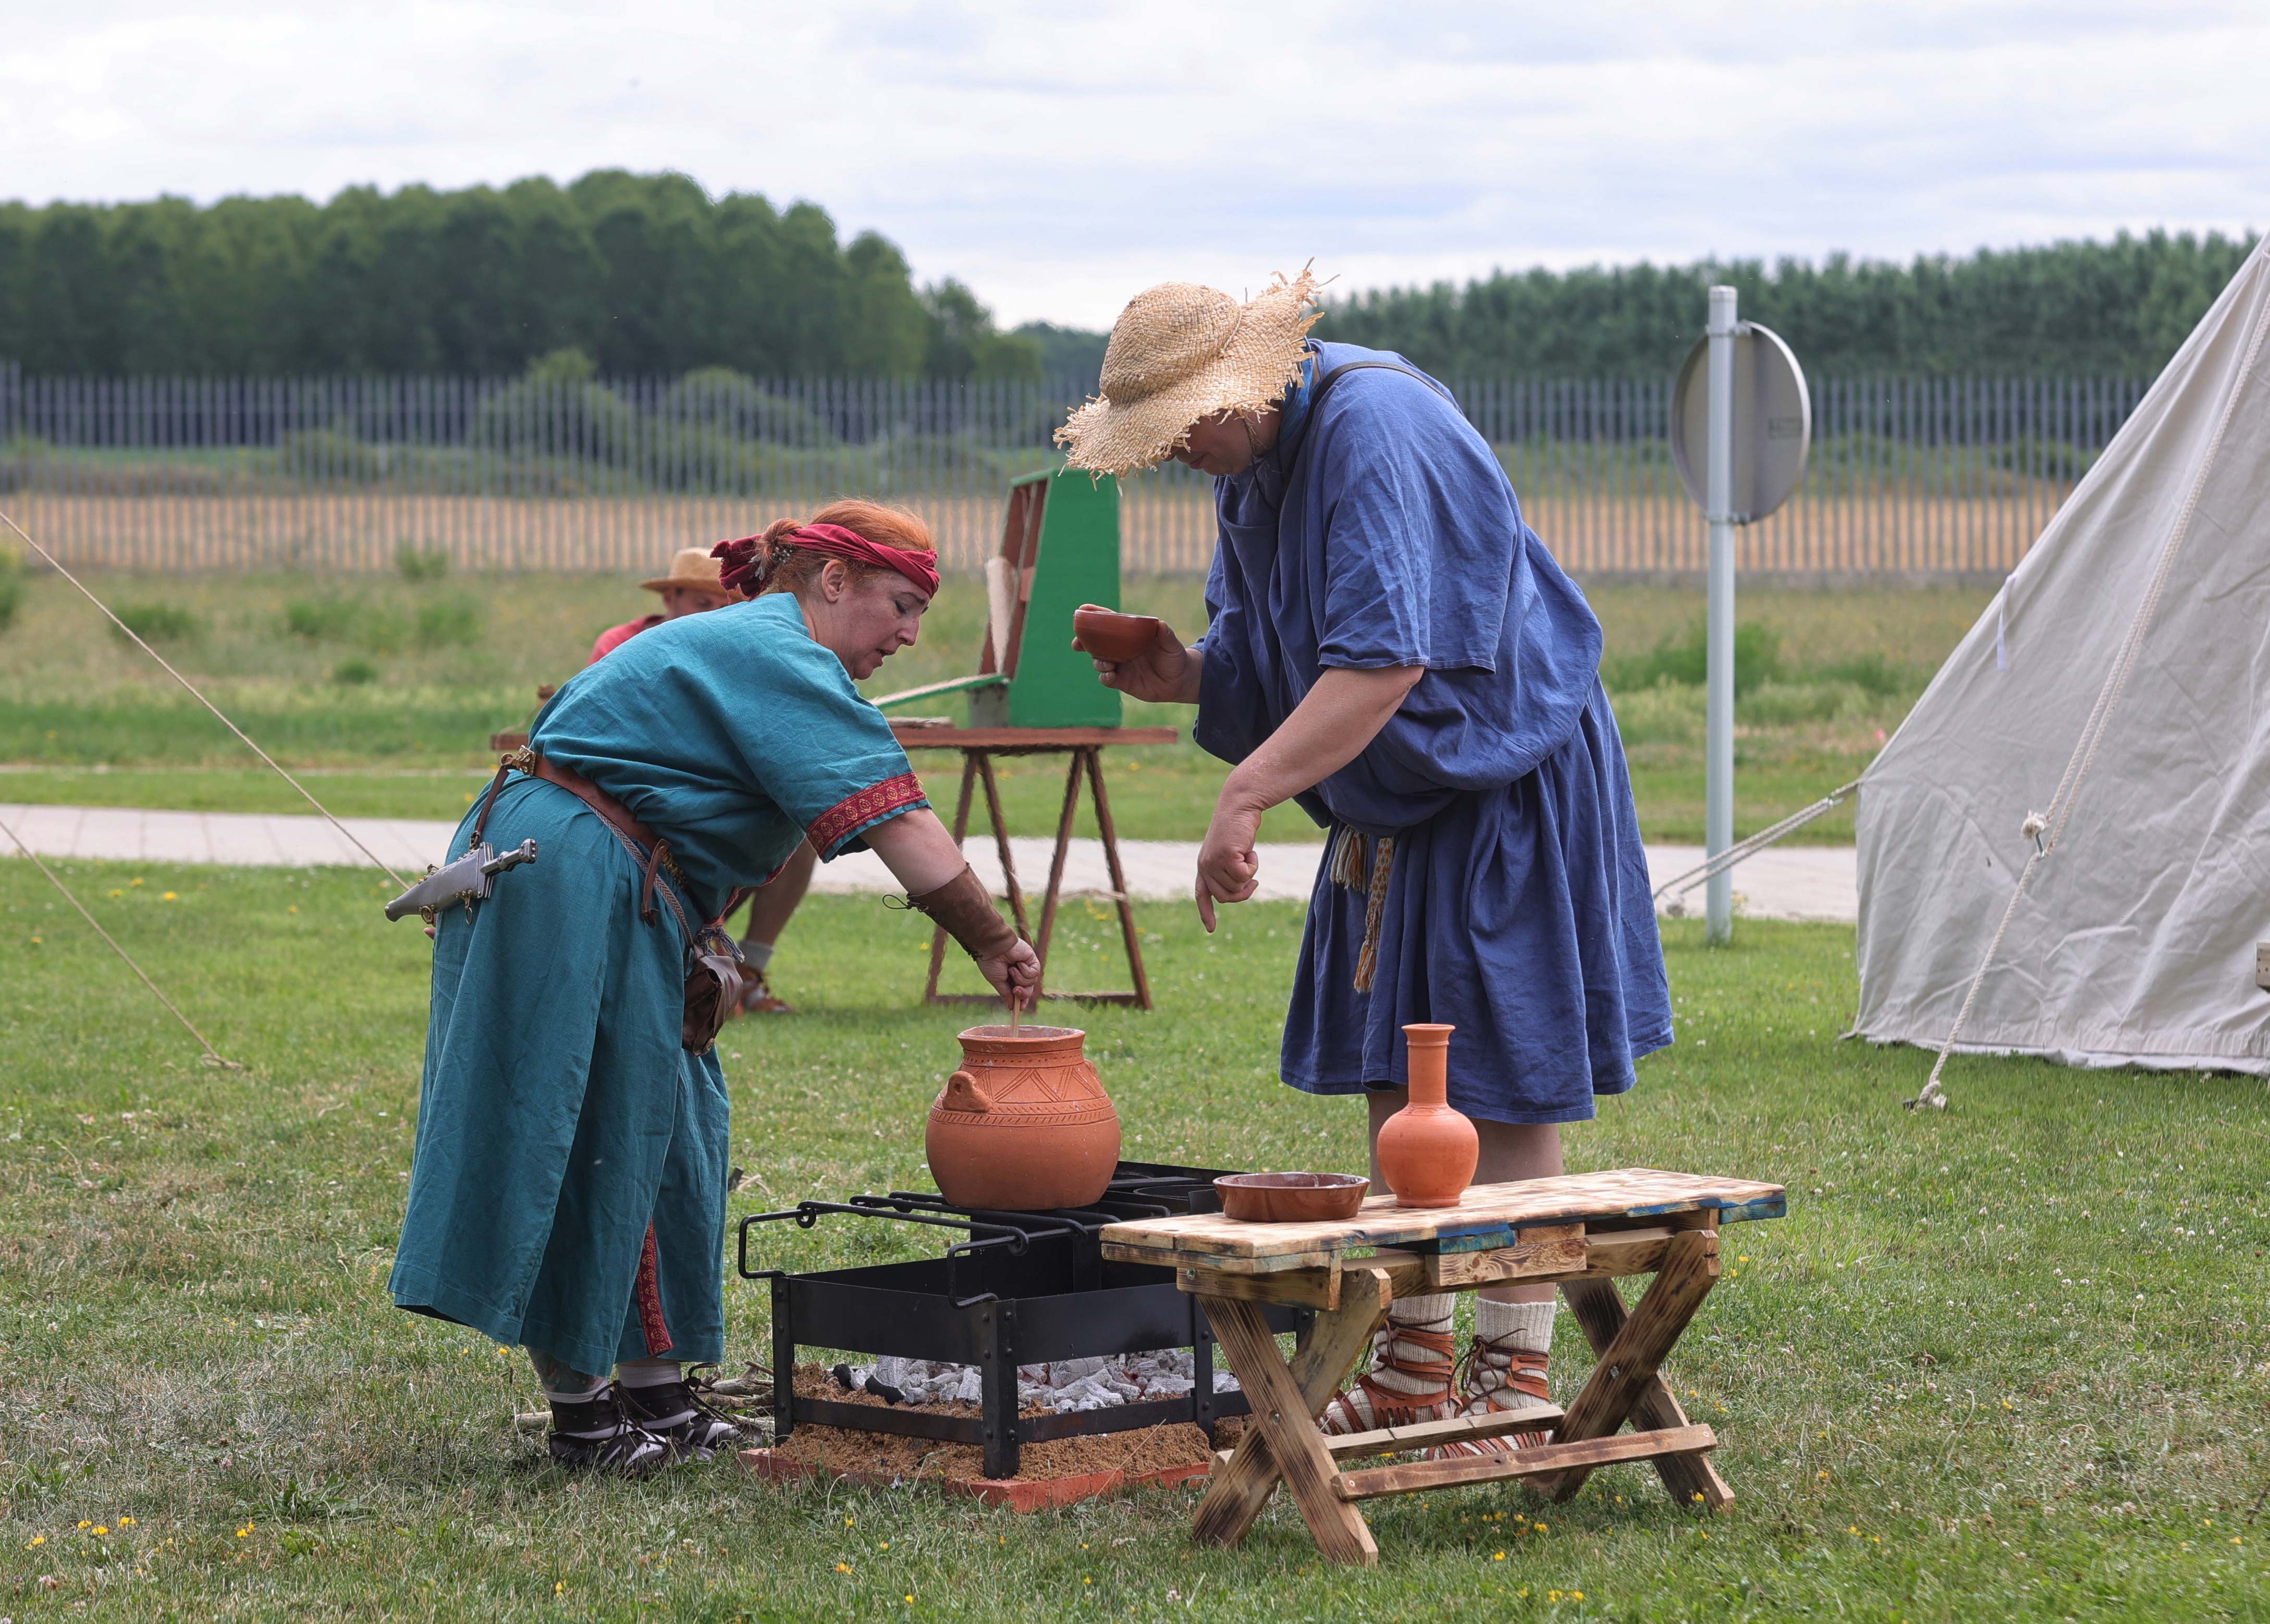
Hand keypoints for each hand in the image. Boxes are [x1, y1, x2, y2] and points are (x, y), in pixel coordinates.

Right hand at [975, 937, 1041, 1010]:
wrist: (993, 948)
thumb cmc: (991, 963)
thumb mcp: (997, 982)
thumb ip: (1006, 994)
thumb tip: (1011, 1007)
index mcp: (1010, 978)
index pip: (1020, 992)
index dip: (1021, 1001)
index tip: (1019, 1009)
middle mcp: (1019, 973)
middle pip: (1028, 990)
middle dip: (1023, 993)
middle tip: (1015, 990)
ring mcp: (1027, 966)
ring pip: (1031, 983)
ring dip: (1020, 978)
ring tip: (1011, 969)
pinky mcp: (1032, 960)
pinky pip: (1034, 973)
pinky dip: (1025, 971)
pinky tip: (1018, 963)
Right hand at [1073, 607, 1199, 704]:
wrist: (1180, 681)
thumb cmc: (1175, 657)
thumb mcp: (1172, 645)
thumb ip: (1166, 635)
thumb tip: (1161, 625)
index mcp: (1129, 635)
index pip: (1109, 622)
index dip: (1095, 615)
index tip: (1082, 610)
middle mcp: (1121, 649)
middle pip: (1096, 643)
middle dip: (1083, 642)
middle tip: (1077, 643)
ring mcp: (1120, 665)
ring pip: (1099, 661)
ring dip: (1097, 661)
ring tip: (1106, 663)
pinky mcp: (1122, 681)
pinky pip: (1107, 679)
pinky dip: (1105, 676)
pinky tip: (1110, 675)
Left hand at [1194, 796, 1262, 932]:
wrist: (1239, 806)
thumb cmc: (1238, 829)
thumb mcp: (1233, 853)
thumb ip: (1231, 870)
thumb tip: (1241, 888)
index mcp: (1204, 866)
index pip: (1202, 894)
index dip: (1206, 912)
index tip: (1210, 929)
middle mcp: (1205, 866)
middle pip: (1226, 896)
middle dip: (1243, 892)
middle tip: (1254, 881)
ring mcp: (1213, 862)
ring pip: (1237, 887)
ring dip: (1249, 874)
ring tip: (1248, 855)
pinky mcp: (1225, 856)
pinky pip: (1244, 875)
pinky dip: (1253, 866)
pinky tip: (1250, 850)